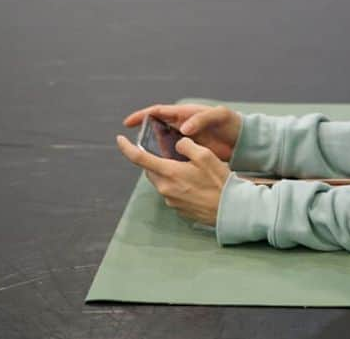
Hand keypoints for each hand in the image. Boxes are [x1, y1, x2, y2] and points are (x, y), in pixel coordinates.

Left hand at [116, 134, 230, 225]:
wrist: (230, 210)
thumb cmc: (219, 182)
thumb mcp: (205, 156)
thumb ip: (187, 145)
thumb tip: (177, 144)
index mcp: (169, 173)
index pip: (139, 158)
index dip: (126, 147)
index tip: (120, 139)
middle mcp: (165, 188)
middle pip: (150, 170)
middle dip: (154, 159)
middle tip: (168, 151)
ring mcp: (171, 201)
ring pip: (162, 181)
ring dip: (168, 172)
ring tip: (187, 167)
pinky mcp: (179, 209)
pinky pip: (171, 192)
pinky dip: (177, 184)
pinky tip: (194, 182)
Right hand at [123, 104, 241, 161]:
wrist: (244, 140)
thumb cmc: (232, 123)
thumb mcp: (219, 116)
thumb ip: (201, 119)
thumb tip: (184, 128)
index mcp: (185, 114)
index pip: (158, 112)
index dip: (142, 115)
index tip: (128, 123)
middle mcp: (182, 125)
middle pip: (157, 129)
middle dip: (144, 136)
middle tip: (134, 146)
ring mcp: (185, 139)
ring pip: (163, 144)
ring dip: (154, 150)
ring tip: (146, 159)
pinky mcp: (190, 151)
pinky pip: (173, 155)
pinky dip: (166, 159)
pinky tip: (163, 168)